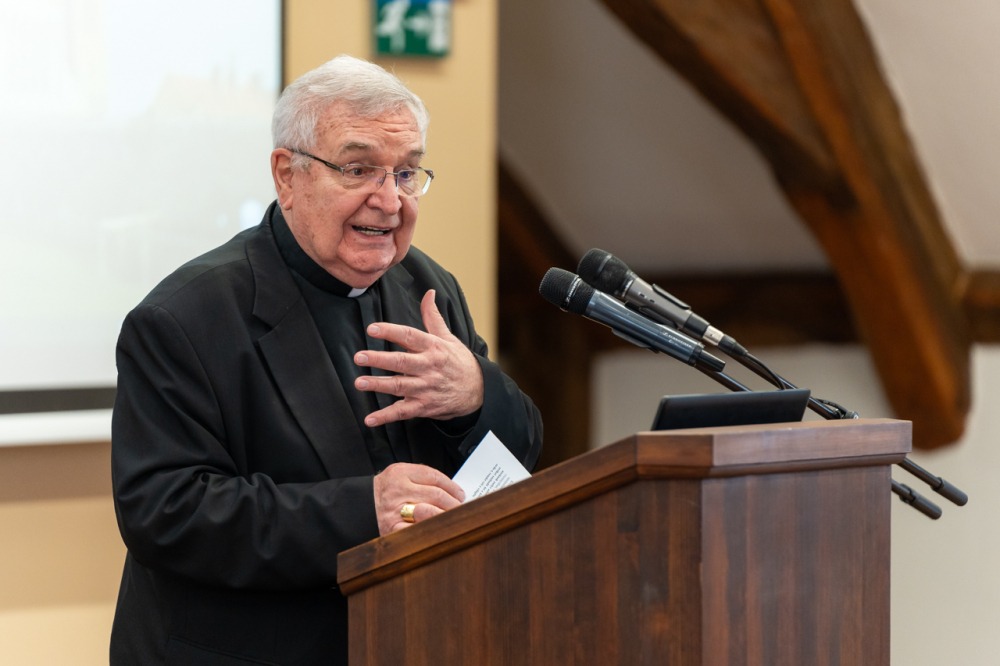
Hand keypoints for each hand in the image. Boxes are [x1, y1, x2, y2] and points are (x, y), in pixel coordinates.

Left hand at [354, 290, 483, 426]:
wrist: (477, 391)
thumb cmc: (458, 361)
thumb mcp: (448, 337)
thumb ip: (432, 316)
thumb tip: (429, 293)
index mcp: (433, 347)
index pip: (410, 336)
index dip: (390, 332)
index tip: (372, 328)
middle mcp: (429, 367)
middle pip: (401, 362)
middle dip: (379, 359)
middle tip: (359, 357)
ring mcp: (426, 388)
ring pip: (400, 386)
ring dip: (378, 385)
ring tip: (359, 383)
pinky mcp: (424, 406)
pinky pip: (403, 412)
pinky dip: (386, 416)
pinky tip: (370, 419)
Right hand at [373, 462, 465, 533]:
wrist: (360, 506)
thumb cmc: (385, 491)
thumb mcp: (399, 474)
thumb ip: (422, 478)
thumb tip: (451, 490)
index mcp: (400, 473)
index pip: (434, 477)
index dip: (452, 486)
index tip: (460, 493)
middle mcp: (397, 490)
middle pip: (436, 495)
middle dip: (453, 503)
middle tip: (461, 508)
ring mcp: (395, 510)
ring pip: (431, 512)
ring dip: (446, 516)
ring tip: (453, 518)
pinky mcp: (392, 528)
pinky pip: (418, 529)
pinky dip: (432, 529)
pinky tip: (439, 529)